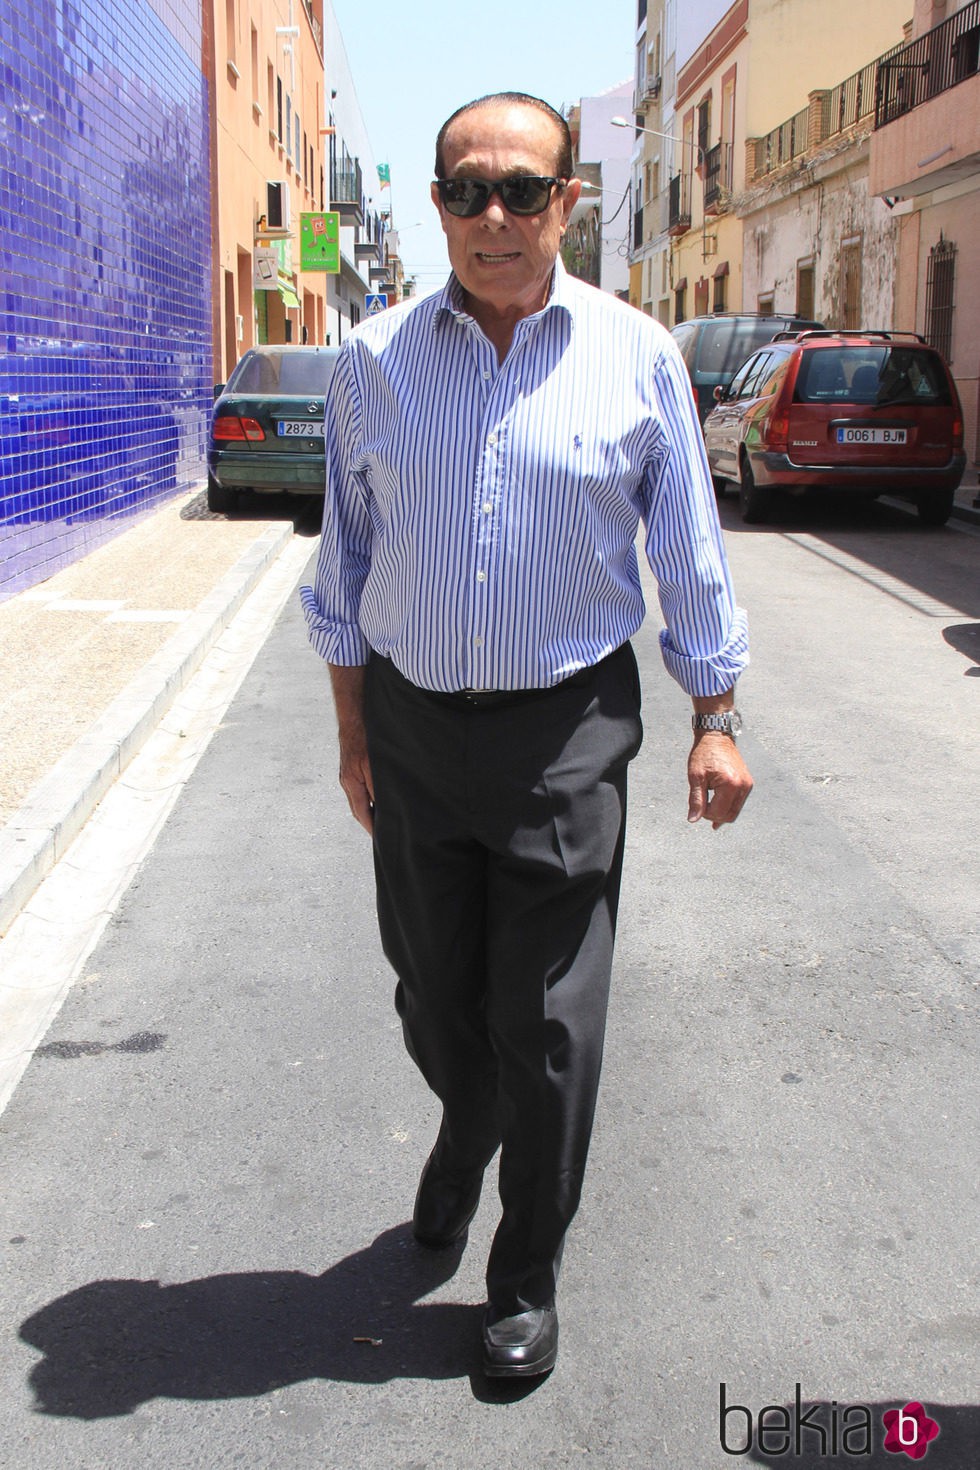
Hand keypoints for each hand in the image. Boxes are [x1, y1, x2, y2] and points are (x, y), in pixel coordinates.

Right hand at [328, 664, 373, 834]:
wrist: (354, 714)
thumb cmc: (366, 737)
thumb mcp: (375, 765)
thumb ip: (378, 787)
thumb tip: (384, 807)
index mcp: (352, 784)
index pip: (362, 814)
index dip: (373, 828)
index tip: (383, 840)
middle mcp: (348, 781)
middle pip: (359, 810)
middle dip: (371, 823)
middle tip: (385, 835)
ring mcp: (349, 774)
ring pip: (360, 799)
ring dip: (371, 810)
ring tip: (385, 820)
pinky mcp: (353, 767)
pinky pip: (361, 788)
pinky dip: (371, 797)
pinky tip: (381, 796)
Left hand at [687, 732, 752, 829]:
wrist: (716, 737)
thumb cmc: (704, 754)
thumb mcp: (695, 777)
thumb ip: (696, 800)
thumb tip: (693, 819)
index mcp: (731, 784)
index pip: (719, 812)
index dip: (705, 813)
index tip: (697, 803)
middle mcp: (743, 786)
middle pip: (729, 815)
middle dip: (714, 816)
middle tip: (701, 808)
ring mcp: (747, 785)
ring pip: (735, 811)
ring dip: (721, 812)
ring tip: (708, 806)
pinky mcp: (747, 783)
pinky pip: (738, 803)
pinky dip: (727, 806)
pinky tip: (717, 806)